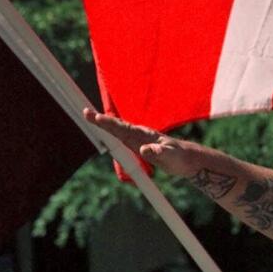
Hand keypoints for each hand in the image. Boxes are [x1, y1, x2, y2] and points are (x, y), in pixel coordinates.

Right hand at [83, 108, 197, 177]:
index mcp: (144, 136)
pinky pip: (122, 137)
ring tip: (90, 116)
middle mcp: (139, 135)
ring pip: (118, 129)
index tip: (95, 116)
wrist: (188, 159)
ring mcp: (138, 140)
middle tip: (85, 112)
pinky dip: (112, 131)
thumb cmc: (180, 157)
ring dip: (104, 123)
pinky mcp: (139, 145)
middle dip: (101, 119)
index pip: (122, 128)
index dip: (108, 123)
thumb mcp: (170, 157)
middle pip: (116, 125)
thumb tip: (144, 149)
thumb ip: (158, 153)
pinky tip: (105, 129)